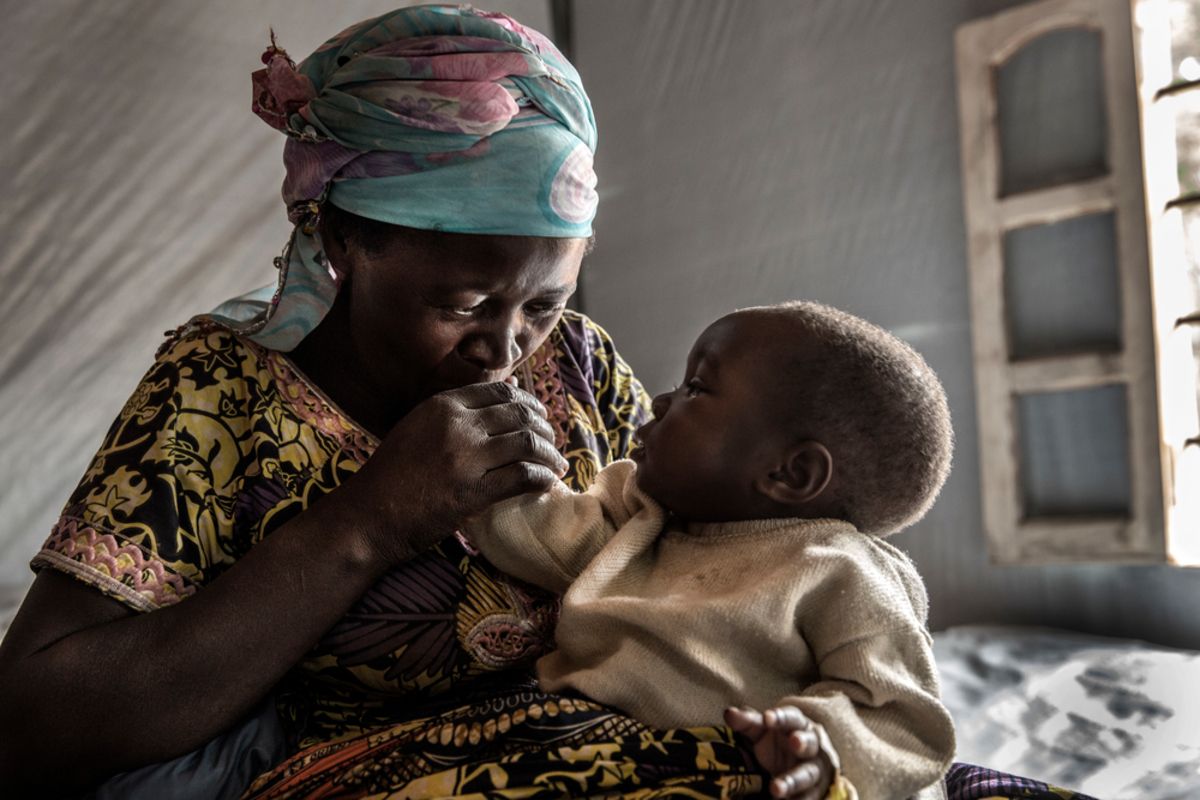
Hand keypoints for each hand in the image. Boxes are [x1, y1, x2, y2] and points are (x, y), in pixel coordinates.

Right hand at [335, 381, 568, 566]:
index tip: (539, 418)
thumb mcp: (417, 428)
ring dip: (550, 455)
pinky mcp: (472, 492)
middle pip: (520, 414)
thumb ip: (455, 412)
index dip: (529, 403)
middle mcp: (456, 425)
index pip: (502, 392)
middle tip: (552, 445)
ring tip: (556, 465)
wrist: (368, 516)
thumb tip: (507, 392)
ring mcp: (465, 457)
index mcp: (442, 405)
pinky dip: (543, 479)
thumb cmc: (392, 476)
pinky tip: (547, 484)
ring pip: (528, 443)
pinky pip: (523, 476)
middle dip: (544, 429)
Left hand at [725, 705, 834, 799]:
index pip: (791, 717)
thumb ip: (747, 722)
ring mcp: (814, 769)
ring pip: (807, 774)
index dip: (780, 717)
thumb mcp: (764, 730)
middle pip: (808, 743)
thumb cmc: (780, 741)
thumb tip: (728, 713)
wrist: (805, 762)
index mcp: (798, 725)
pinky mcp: (814, 791)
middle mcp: (810, 746)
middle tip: (794, 742)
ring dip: (793, 781)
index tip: (767, 718)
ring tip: (775, 789)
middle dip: (802, 742)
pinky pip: (808, 797)